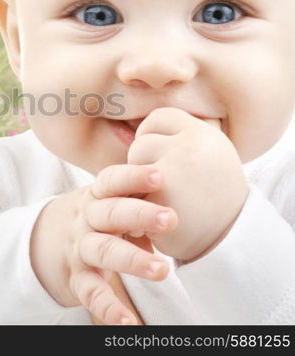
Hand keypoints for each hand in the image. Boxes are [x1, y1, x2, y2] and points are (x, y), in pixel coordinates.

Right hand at [30, 163, 177, 324]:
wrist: (41, 240)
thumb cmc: (93, 217)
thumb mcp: (106, 201)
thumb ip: (134, 197)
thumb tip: (179, 195)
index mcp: (96, 197)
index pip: (111, 181)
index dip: (133, 176)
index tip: (159, 176)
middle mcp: (86, 220)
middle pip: (110, 214)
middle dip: (140, 215)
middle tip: (171, 219)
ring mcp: (79, 250)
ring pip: (103, 251)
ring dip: (132, 259)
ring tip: (161, 270)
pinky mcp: (76, 279)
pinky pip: (91, 293)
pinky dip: (109, 308)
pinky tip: (128, 321)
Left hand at [127, 107, 248, 261]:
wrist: (230, 241)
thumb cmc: (212, 197)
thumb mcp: (208, 156)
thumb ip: (179, 138)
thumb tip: (137, 125)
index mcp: (204, 134)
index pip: (159, 118)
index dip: (152, 136)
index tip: (161, 157)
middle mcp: (192, 147)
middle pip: (142, 143)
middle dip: (144, 166)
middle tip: (165, 187)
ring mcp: (174, 171)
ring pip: (132, 168)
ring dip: (137, 186)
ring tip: (162, 201)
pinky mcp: (159, 197)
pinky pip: (130, 194)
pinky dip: (137, 208)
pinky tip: (156, 219)